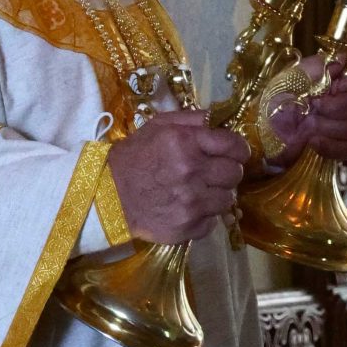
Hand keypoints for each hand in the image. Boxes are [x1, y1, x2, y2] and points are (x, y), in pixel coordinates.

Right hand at [107, 110, 246, 243]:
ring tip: (199, 191)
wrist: (108, 195)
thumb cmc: (134, 156)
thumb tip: (217, 120)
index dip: (238, 149)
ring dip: (217, 194)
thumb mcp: (158, 125)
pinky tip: (188, 208)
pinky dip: (204, 216)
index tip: (234, 153)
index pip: (235, 146)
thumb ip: (191, 118)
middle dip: (227, 171)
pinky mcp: (188, 227)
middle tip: (213, 172)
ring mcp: (191, 203)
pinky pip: (213, 222)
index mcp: (186, 143)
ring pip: (228, 199)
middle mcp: (192, 172)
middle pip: (235, 173)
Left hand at [268, 54, 346, 162]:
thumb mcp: (296, 74)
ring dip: (330, 126)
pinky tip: (313, 141)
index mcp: (339, 76)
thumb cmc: (279, 97)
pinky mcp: (342, 146)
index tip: (339, 85)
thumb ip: (322, 66)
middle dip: (336, 106)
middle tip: (314, 106)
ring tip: (309, 124)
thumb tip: (345, 59)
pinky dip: (330, 146)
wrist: (265, 128)